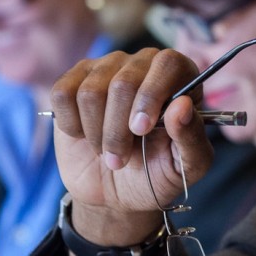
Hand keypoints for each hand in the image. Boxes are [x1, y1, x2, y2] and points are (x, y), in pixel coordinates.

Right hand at [49, 48, 214, 245]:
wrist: (116, 191)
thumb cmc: (157, 172)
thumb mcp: (186, 166)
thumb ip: (192, 137)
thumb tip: (182, 106)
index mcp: (180, 77)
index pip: (168, 64)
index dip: (151, 96)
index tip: (141, 130)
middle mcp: (143, 64)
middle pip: (123, 83)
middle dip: (118, 131)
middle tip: (122, 159)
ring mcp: (106, 68)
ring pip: (91, 93)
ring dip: (96, 134)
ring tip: (107, 151)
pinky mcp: (73, 80)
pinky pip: (63, 94)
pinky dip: (71, 125)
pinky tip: (84, 135)